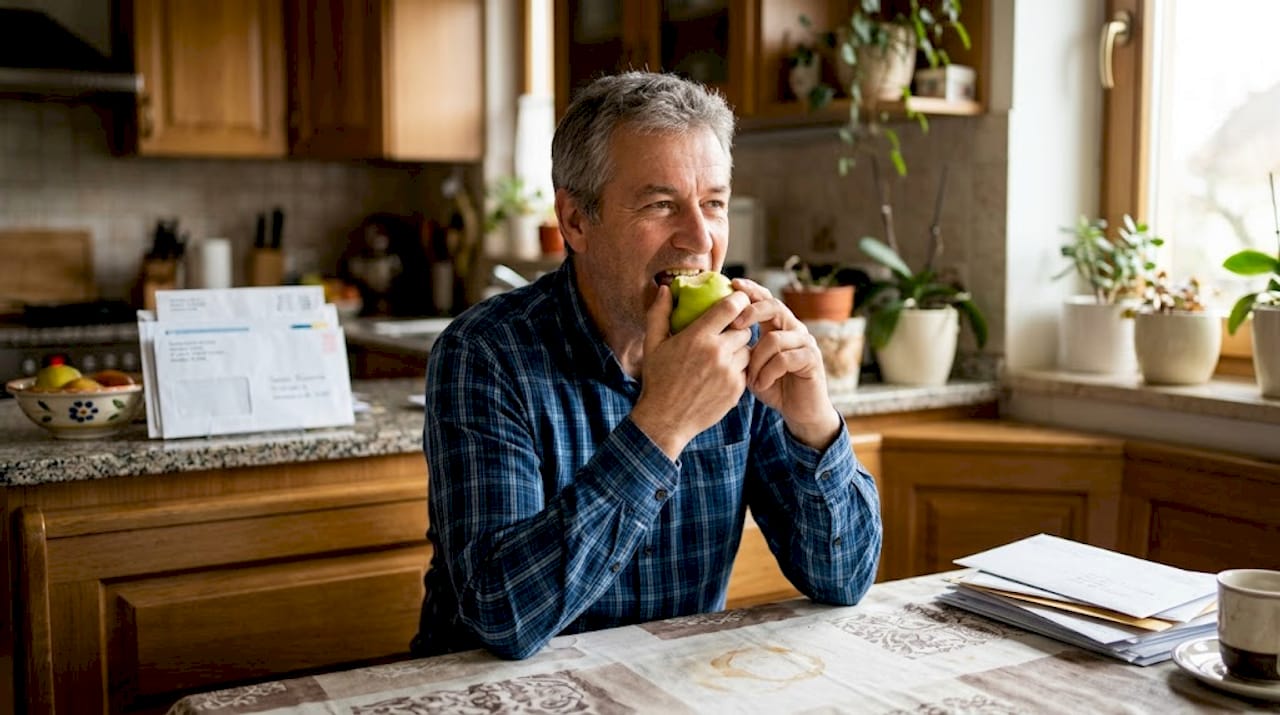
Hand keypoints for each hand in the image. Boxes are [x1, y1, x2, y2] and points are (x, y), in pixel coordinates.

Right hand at [630, 285, 752, 458]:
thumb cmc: (657, 380)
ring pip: (747, 350)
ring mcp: (730, 373)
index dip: (739, 299)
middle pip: (744, 329)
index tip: (737, 299)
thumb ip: (659, 314)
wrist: (665, 420)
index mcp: (698, 337)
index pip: (731, 307)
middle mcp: (718, 353)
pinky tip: (720, 374)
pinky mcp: (737, 390)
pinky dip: (737, 370)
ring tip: (722, 355)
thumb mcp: (652, 345)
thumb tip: (664, 289)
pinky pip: (746, 371)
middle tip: (727, 331)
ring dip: (739, 349)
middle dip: (738, 328)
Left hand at [729, 279, 840, 449]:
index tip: (733, 283)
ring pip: (775, 338)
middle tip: (735, 325)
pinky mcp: (812, 359)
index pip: (766, 299)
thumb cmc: (771, 386)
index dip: (751, 290)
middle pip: (775, 307)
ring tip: (750, 378)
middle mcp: (794, 329)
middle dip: (752, 312)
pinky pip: (785, 359)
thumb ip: (738, 346)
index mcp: (778, 326)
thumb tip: (711, 331)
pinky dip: (768, 372)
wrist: (798, 411)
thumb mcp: (749, 364)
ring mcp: (805, 342)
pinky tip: (761, 385)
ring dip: (757, 360)